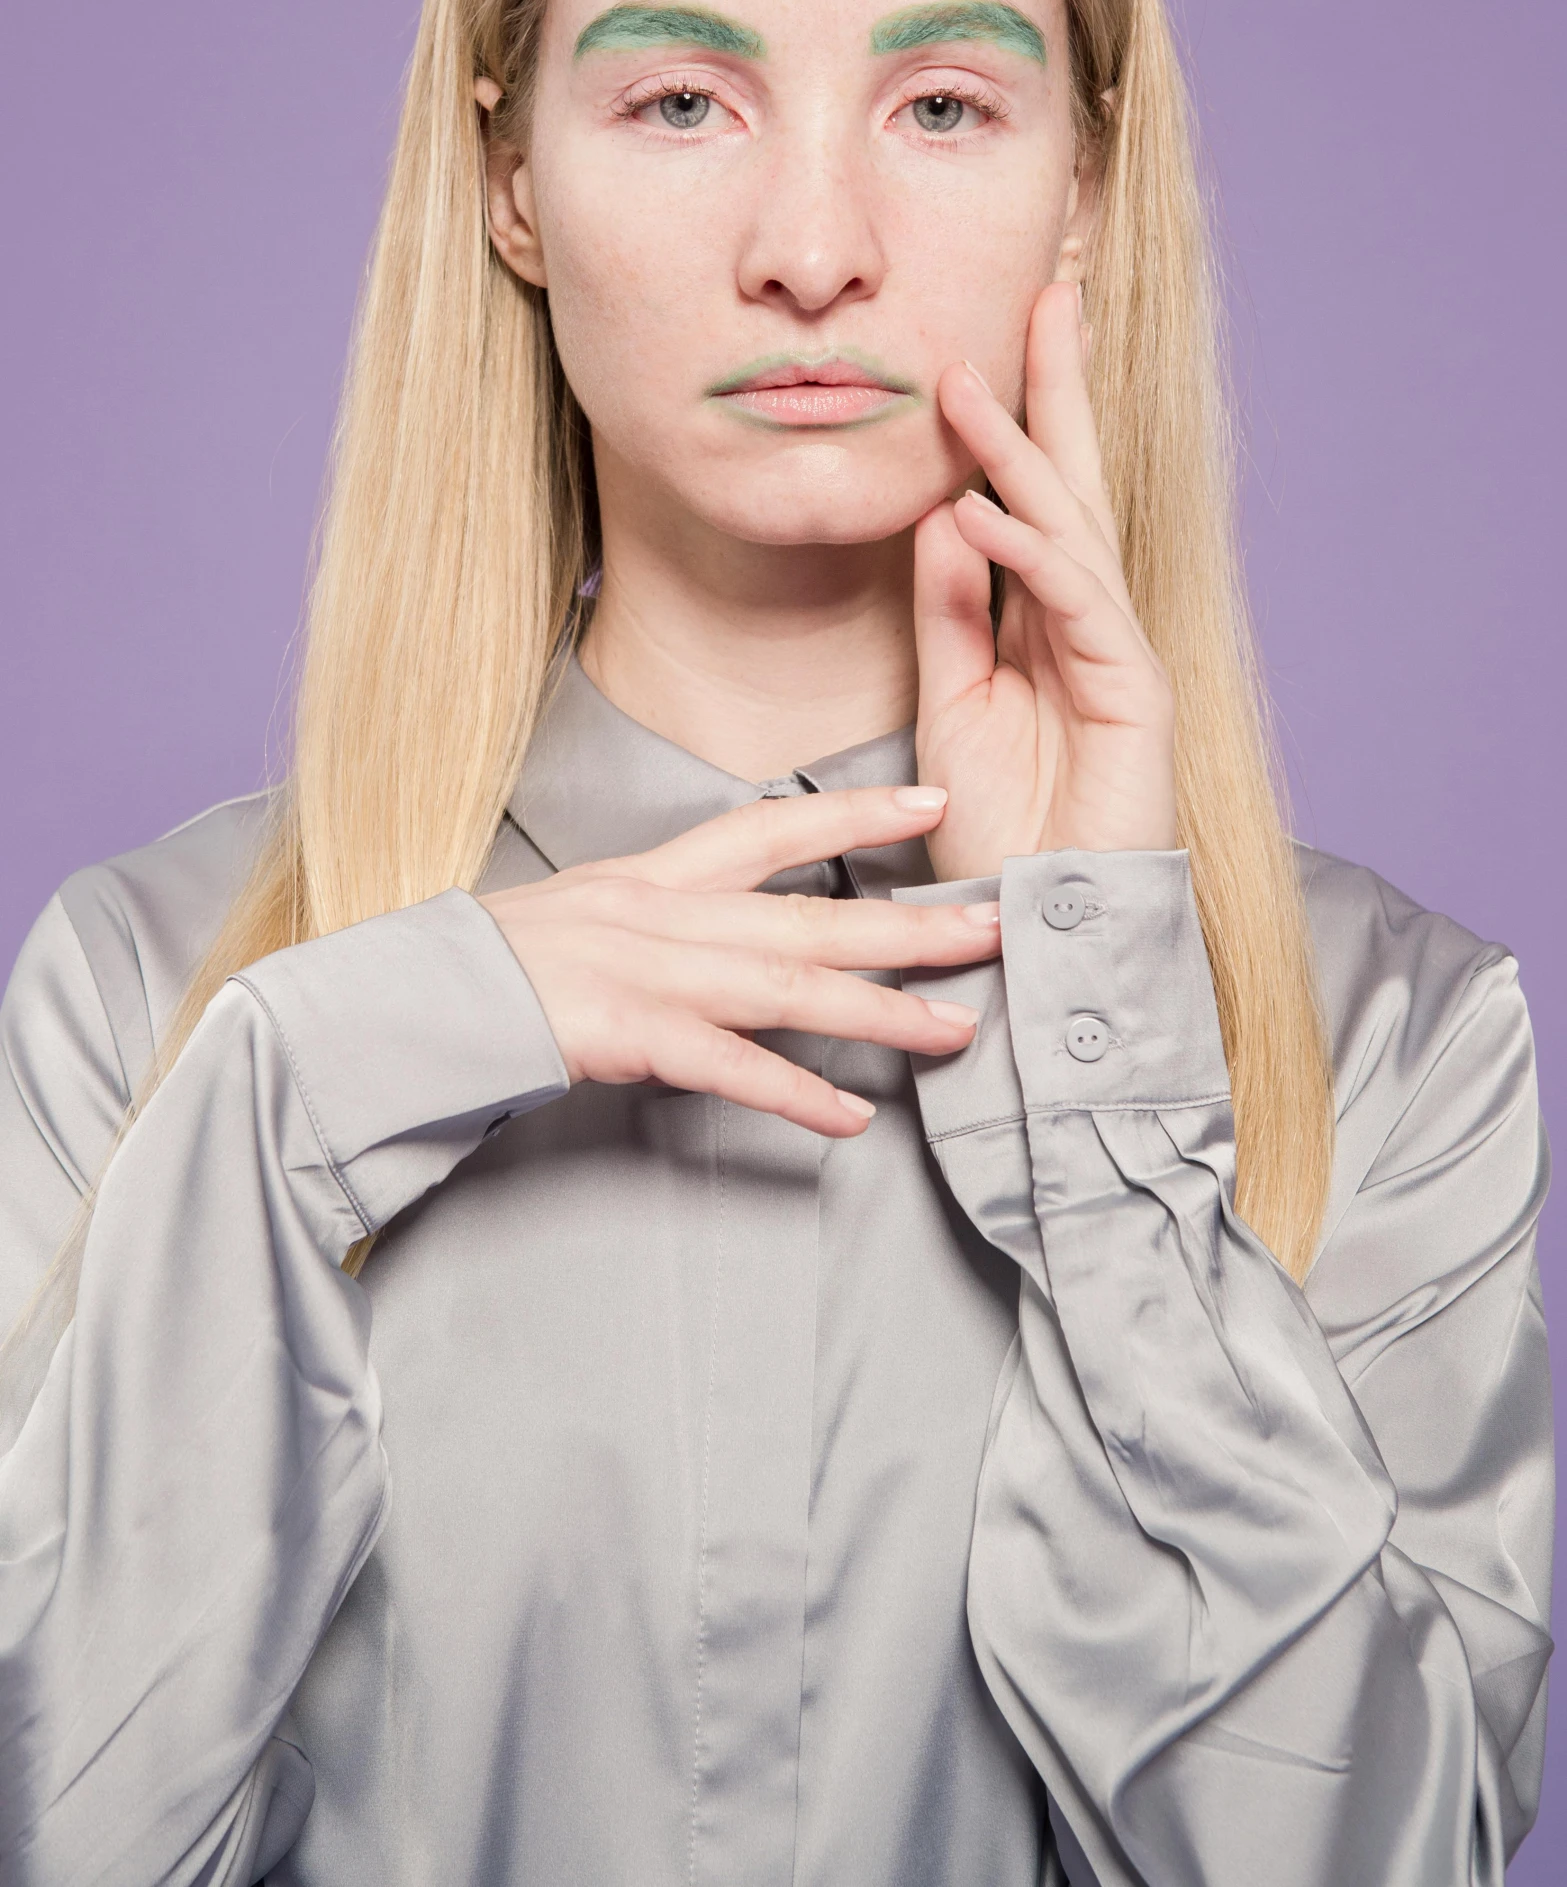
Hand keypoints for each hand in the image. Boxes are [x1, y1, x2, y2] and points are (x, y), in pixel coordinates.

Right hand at [478, 787, 1002, 1138]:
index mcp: (652, 876)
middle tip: (995, 928)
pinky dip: (794, 1093)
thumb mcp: (584, 913)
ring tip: (956, 1030)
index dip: (855, 816)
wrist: (412, 1000)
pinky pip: (728, 1069)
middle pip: (809, 913)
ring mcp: (646, 973)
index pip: (770, 828)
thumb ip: (660, 918)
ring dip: (881, 1010)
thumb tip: (727, 933)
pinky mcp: (626, 1037)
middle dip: (910, 922)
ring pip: (789, 987)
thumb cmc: (494, 966)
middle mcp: (662, 913)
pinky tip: (850, 1115)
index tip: (933, 806)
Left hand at [914, 282, 1177, 879]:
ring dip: (1018, 453)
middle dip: (1056, 389)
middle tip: (1043, 295)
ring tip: (965, 386)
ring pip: (1071, 525)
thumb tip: (938, 513)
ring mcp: (1117, 647)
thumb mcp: (948, 699)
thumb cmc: (1000, 825)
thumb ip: (946, 609)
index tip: (981, 346)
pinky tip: (978, 508)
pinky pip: (1076, 600)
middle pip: (1074, 481)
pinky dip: (1027, 550)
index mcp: (1045, 617)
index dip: (1015, 420)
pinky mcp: (1135, 686)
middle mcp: (1088, 618)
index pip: (1032, 498)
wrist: (1042, 921)